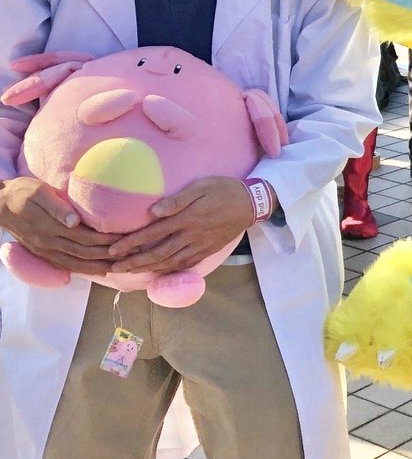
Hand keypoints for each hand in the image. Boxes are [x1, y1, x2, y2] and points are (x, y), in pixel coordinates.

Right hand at [0, 176, 120, 274]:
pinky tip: (100, 270)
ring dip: (101, 266)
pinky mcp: (44, 254)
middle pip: (85, 253)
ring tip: (122, 266)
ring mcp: (46, 251)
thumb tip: (74, 221)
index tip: (126, 237)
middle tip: (131, 252)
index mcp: (50, 227)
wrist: (0, 205)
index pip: (85, 237)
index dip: (106, 239)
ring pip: (78, 264)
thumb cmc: (22, 192)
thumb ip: (56, 207)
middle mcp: (49, 243)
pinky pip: (67, 266)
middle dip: (110, 254)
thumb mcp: (38, 192)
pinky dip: (86, 269)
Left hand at [107, 177, 253, 274]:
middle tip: (114, 268)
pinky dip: (169, 270)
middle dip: (134, 261)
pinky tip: (158, 272)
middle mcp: (191, 236)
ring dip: (148, 269)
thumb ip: (177, 200)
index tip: (114, 249)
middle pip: (158, 253)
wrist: (250, 203)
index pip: (153, 233)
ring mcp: (200, 246)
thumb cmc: (223, 189)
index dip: (132, 243)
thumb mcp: (201, 187)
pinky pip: (185, 265)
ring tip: (131, 272)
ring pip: (170, 262)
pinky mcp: (207, 251)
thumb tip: (153, 212)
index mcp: (187, 218)